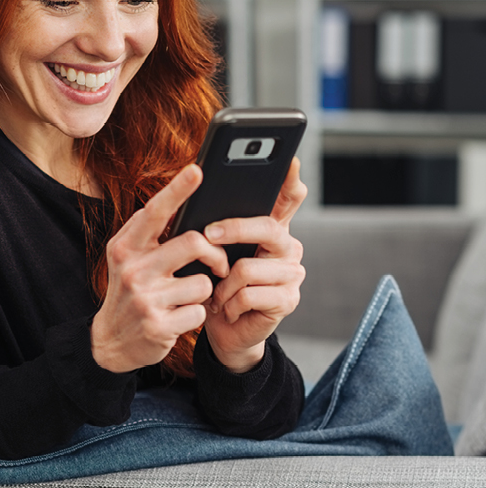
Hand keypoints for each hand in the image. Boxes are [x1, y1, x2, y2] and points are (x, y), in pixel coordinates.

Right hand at [91, 164, 229, 373]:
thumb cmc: (128, 291)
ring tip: (186, 297)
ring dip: (204, 290)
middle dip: (215, 253)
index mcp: (125, 246)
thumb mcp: (127, 258)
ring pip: (202, 281)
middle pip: (193, 243)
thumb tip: (184, 204)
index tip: (197, 170)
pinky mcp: (158, 325)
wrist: (111, 341)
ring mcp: (145, 298)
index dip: (178, 189)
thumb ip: (149, 233)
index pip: (156, 211)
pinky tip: (180, 317)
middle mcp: (132, 268)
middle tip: (219, 263)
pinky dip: (197, 314)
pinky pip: (200, 310)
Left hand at [202, 157, 306, 372]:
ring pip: (249, 267)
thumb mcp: (213, 250)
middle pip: (266, 227)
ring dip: (223, 284)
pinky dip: (229, 303)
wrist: (224, 328)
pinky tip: (227, 308)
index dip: (290, 180)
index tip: (291, 159)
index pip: (288, 198)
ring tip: (219, 293)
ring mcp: (292, 274)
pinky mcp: (288, 300)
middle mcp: (288, 246)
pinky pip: (249, 293)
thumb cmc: (216, 282)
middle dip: (233, 229)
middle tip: (208, 234)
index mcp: (271, 228)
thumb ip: (215, 226)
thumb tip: (196, 197)